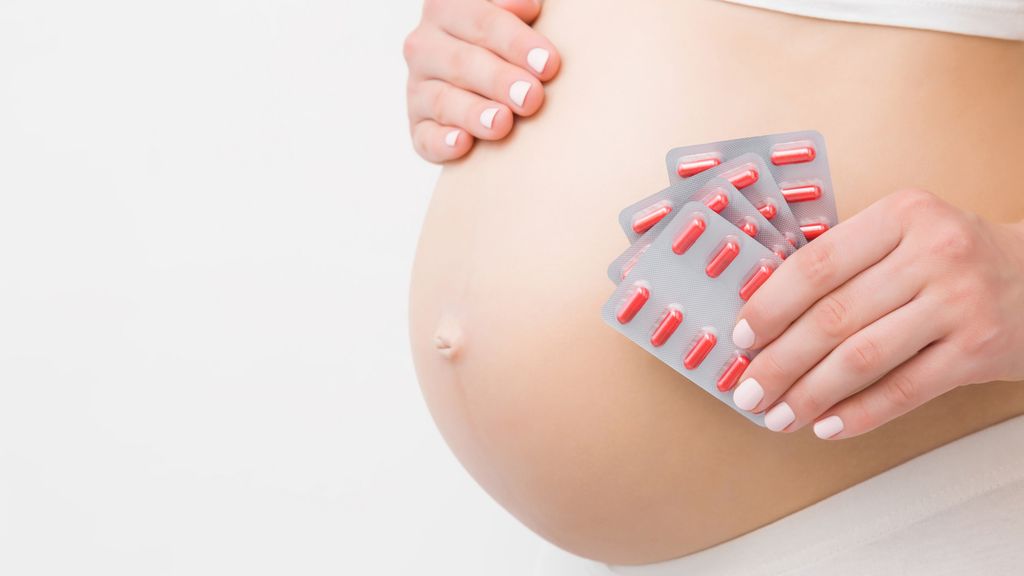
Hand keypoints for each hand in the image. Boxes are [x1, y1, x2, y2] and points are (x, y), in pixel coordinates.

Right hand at [403, 0, 560, 162]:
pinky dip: (442, 142)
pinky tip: (462, 144)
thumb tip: (528, 9)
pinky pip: (425, 137)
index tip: (549, 64)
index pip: (481, 20)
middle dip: (499, 80)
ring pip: (442, 101)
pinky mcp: (419, 126)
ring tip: (503, 123)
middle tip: (531, 97)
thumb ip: (516, 8)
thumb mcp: (512, 19)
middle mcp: (425, 46)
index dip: (515, 42)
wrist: (489, 75)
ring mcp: (418, 88)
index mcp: (446, 7)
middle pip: (461, 62)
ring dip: (473, 113)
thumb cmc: (511, 44)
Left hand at [729, 189, 1023, 438]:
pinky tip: (826, 425)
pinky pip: (903, 390)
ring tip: (777, 415)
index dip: (769, 306)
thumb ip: (847, 263)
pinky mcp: (979, 350)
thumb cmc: (956, 259)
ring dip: (809, 394)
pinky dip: (858, 413)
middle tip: (748, 390)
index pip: (816, 264)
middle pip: (833, 317)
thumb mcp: (906, 235)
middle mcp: (933, 253)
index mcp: (902, 214)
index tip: (740, 337)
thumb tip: (765, 317)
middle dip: (779, 361)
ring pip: (862, 358)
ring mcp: (960, 302)